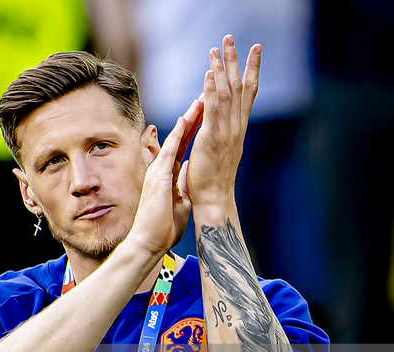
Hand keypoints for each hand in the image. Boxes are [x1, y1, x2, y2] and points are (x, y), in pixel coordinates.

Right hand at [129, 98, 203, 257]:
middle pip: (179, 139)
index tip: (205, 118)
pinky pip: (169, 150)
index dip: (193, 133)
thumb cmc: (162, 231)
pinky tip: (186, 118)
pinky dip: (179, 134)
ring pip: (175, 139)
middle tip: (204, 99)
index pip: (183, 150)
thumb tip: (190, 181)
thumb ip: (183, 191)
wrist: (148, 244)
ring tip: (200, 101)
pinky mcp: (158, 177)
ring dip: (188, 120)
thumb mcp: (179, 207)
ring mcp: (158, 172)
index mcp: (168, 179)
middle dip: (193, 119)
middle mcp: (161, 171)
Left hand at [185, 36, 260, 208]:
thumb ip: (221, 133)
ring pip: (227, 93)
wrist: (215, 201)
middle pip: (239, 87)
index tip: (255, 50)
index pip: (248, 94)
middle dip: (236, 60)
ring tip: (218, 47)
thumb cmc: (215, 182)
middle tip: (231, 38)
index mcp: (239, 129)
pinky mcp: (211, 139)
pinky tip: (210, 74)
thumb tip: (218, 121)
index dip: (252, 70)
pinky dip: (212, 90)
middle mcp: (236, 127)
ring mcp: (226, 133)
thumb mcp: (221, 152)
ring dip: (222, 69)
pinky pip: (213, 110)